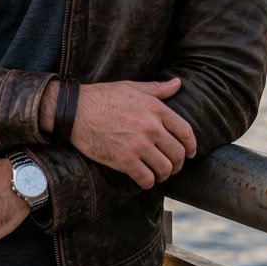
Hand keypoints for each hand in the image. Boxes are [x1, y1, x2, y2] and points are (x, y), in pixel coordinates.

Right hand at [66, 77, 196, 189]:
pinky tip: (144, 179)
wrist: (75, 111)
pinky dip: (148, 182)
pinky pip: (146, 178)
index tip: (190, 153)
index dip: (191, 146)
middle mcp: (151, 128)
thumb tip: (178, 83)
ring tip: (158, 174)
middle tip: (171, 166)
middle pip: (177, 154)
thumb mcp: (132, 87)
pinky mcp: (124, 160)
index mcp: (156, 109)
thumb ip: (158, 89)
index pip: (185, 132)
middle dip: (177, 163)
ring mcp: (138, 145)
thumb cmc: (103, 97)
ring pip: (165, 169)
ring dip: (164, 174)